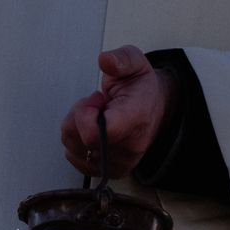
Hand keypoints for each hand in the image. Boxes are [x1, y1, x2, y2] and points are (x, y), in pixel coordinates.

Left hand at [59, 46, 172, 180]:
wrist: (155, 107)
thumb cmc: (142, 87)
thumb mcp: (135, 63)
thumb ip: (121, 59)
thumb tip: (106, 60)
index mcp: (136, 117)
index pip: (100, 132)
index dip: (86, 114)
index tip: (97, 99)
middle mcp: (130, 145)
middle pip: (82, 139)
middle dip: (80, 115)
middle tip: (98, 104)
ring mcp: (120, 161)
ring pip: (73, 148)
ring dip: (77, 128)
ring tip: (97, 116)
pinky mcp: (110, 171)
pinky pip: (75, 158)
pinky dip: (77, 141)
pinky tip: (93, 130)